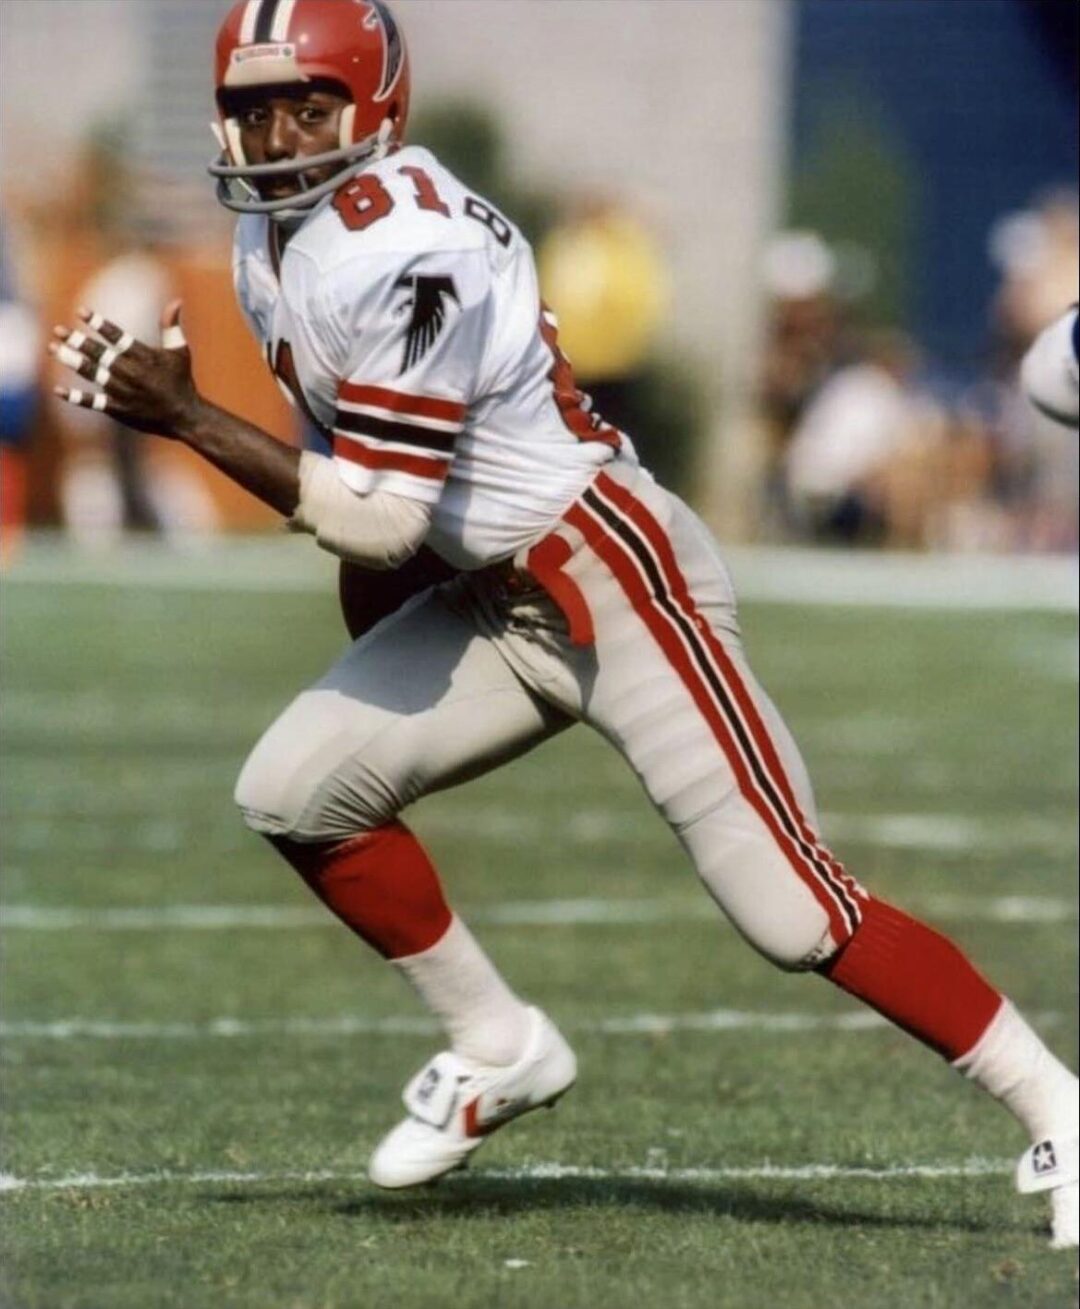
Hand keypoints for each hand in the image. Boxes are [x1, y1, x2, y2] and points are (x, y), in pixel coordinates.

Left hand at [50, 300, 201, 438]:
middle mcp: (132, 373)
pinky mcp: (119, 409)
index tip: (82, 312)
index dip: (99, 324)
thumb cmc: (182, 381)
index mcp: (145, 357)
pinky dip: (76, 397)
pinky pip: (94, 402)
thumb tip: (176, 301)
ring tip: (55, 349)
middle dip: (78, 341)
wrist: (185, 417)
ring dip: (72, 361)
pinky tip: (59, 390)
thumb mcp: (180, 352)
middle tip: (59, 330)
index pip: (118, 337)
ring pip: (93, 374)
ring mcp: (124, 392)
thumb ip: (171, 327)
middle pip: (100, 354)